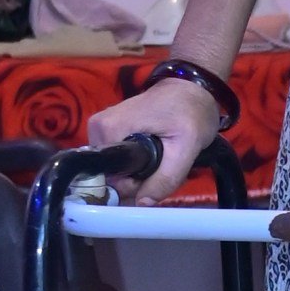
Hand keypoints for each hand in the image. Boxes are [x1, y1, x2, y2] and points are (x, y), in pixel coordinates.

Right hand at [87, 68, 223, 200]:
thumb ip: (166, 178)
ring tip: (162, 160)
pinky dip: (137, 164)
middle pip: (112, 174)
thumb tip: (143, 204)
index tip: (154, 179)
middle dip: (137, 180)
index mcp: (107, 130)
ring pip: (117, 169)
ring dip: (139, 173)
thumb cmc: (191, 111)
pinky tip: (155, 156)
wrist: (192, 86)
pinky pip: (119, 159)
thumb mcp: (186, 146)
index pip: (109, 177)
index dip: (132, 186)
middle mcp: (97, 129)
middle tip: (163, 168)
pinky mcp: (110, 130)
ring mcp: (102, 129)